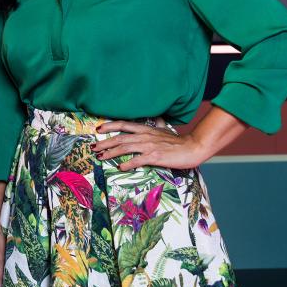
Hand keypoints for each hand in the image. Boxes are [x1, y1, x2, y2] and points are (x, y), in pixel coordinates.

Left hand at [92, 120, 206, 170]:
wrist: (193, 148)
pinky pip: (138, 160)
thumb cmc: (179, 141)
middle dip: (105, 142)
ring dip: (111, 152)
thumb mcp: (165, 129)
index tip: (98, 128)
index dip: (110, 126)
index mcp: (146, 129)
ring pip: (125, 147)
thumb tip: (156, 119)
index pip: (123, 125)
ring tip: (101, 157)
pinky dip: (127, 163)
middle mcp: (144, 136)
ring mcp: (149, 146)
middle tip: (94, 147)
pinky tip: (120, 167)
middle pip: (120, 137)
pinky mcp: (155, 157)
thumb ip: (158, 125)